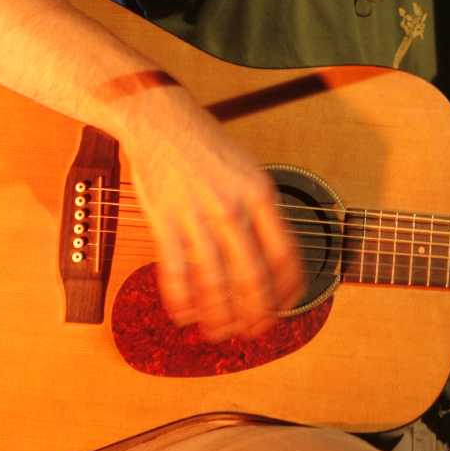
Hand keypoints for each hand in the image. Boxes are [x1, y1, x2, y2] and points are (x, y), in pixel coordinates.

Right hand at [123, 88, 304, 341]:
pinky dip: (182, 299)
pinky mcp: (165, 220)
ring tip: (219, 332)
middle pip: (251, 277)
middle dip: (255, 313)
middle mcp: (233, 207)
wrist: (161, 118)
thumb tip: (275, 255)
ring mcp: (197, 215)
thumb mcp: (248, 169)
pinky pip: (176, 272)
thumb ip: (261, 209)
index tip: (286, 306)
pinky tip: (185, 315)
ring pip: (214, 281)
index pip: (285, 254)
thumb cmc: (205, 145)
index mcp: (260, 194)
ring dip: (218, 315)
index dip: (288, 289)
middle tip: (253, 331)